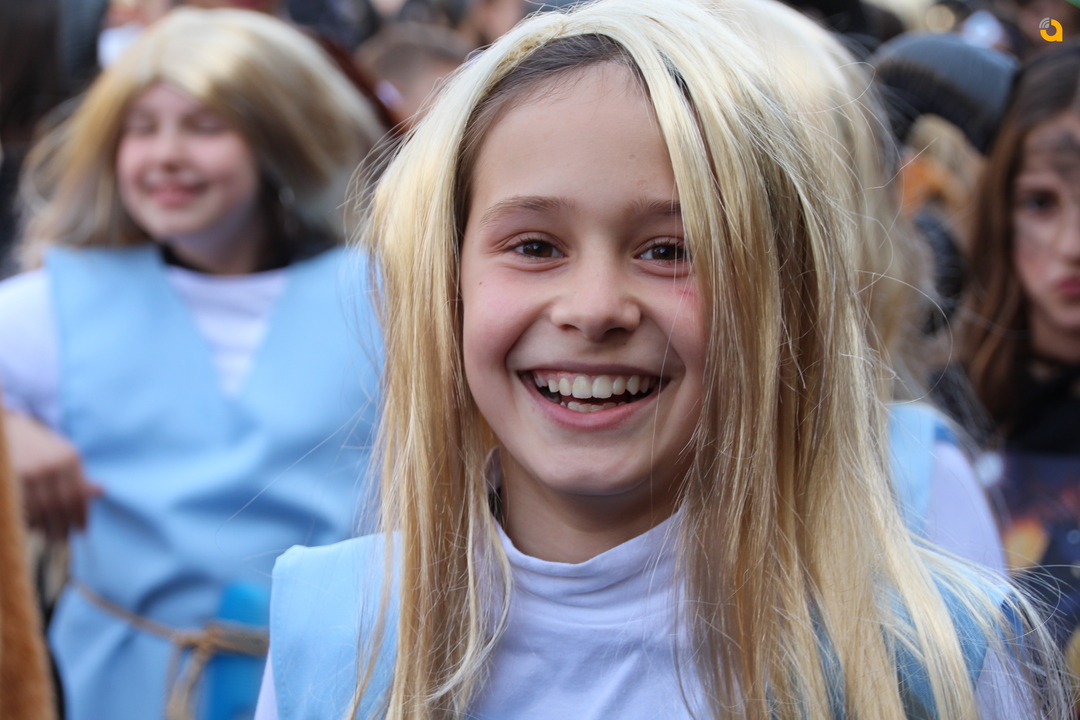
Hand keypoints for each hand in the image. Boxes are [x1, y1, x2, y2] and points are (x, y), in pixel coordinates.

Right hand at [4, 412, 102, 538]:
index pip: (79, 496)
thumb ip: (78, 475)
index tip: (82, 530)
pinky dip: (27, 519)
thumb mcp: (61, 455)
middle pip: (62, 506)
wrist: (5, 427)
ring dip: (45, 527)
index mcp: (70, 459)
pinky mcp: (12, 478)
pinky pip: (23, 506)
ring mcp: (30, 472)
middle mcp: (52, 466)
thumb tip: (101, 491)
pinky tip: (30, 525)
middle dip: (63, 526)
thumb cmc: (36, 445)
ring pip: (41, 510)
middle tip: (63, 539)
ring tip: (47, 535)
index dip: (82, 516)